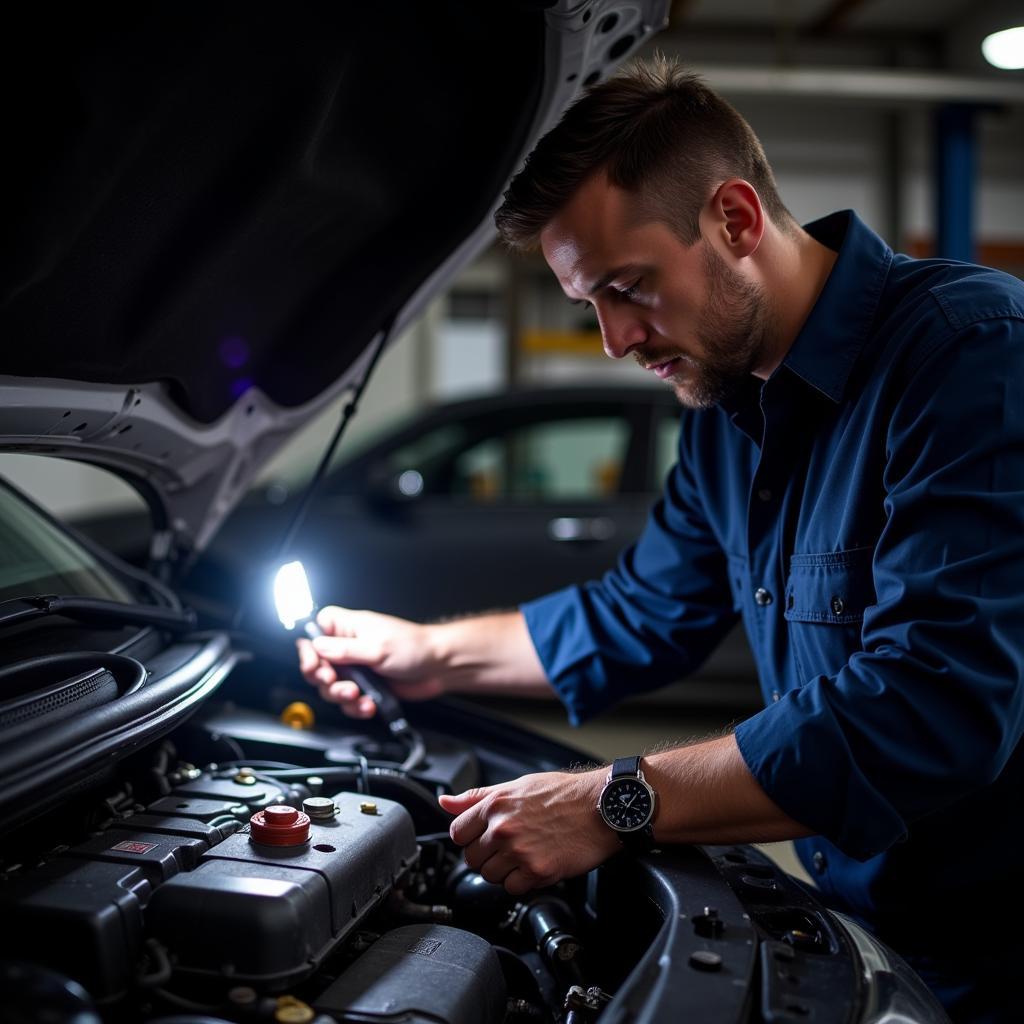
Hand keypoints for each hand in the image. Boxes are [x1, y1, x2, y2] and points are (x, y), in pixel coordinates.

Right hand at [296, 606, 445, 717]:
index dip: (310, 648)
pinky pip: (348, 701)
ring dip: (341, 695)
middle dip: (325, 678)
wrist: (438, 668)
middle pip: (317, 664)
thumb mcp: (377, 647)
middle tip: (336, 682)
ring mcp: (356, 668)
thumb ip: (344, 649)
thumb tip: (317, 646)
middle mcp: (349, 646)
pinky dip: (355, 706)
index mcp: (348, 627)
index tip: (316, 663)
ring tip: (357, 695)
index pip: (315, 630)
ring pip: (331, 687)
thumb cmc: (414, 647)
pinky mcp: (365, 686)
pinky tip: (368, 704)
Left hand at [438, 769, 619, 895]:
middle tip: (509, 846)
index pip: (457, 833)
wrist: (600, 807)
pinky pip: (513, 889)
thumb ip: (477, 797)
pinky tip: (536, 864)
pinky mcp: (537, 871)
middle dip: (487, 855)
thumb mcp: (517, 785)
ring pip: (490, 876)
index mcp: (495, 805)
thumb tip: (445, 802)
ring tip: (525, 853)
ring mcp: (519, 851)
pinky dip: (523, 882)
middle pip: (472, 858)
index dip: (471, 837)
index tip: (484, 836)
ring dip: (505, 870)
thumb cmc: (563, 794)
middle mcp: (503, 828)